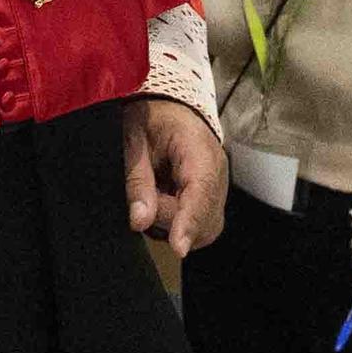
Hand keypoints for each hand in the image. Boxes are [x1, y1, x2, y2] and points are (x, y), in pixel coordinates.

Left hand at [122, 98, 226, 257]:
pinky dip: (179, 221)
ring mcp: (218, 186)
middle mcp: (217, 172)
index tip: (177, 247)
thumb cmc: (151, 116)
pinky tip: (162, 200)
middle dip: (171, 222)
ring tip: (153, 194)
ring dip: (174, 224)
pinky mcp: (212, 196)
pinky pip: (201, 222)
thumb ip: (137, 179)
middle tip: (144, 198)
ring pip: (204, 228)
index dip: (189, 222)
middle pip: (205, 220)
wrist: (168, 104)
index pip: (200, 192)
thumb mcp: (133, 139)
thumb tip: (140, 220)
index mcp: (199, 150)